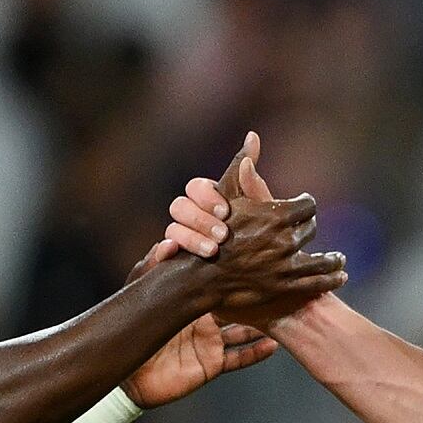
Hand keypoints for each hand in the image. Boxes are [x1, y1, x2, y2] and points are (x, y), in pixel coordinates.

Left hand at [123, 243, 276, 406]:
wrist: (127, 373)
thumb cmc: (131, 328)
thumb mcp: (143, 293)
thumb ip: (153, 267)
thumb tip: (168, 242)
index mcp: (190, 299)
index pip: (217, 281)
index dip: (232, 268)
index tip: (252, 252)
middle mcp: (204, 318)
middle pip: (237, 304)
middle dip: (255, 293)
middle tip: (278, 277)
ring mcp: (209, 342)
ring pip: (244, 331)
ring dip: (264, 323)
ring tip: (286, 309)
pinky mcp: (211, 364)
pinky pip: (239, 359)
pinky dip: (256, 353)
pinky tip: (274, 346)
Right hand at [166, 130, 273, 259]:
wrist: (261, 284)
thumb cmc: (264, 246)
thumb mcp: (264, 217)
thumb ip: (254, 185)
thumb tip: (252, 138)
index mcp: (211, 203)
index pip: (197, 188)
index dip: (207, 196)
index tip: (226, 210)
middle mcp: (193, 219)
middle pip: (180, 206)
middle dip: (200, 218)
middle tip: (223, 234)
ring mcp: (182, 241)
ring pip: (172, 229)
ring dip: (189, 237)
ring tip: (213, 252)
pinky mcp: (174, 263)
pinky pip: (158, 253)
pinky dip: (162, 251)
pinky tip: (174, 254)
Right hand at [166, 133, 340, 324]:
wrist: (200, 275)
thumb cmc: (209, 231)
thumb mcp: (224, 196)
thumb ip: (241, 167)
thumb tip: (253, 136)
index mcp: (276, 214)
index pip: (307, 206)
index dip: (306, 204)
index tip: (305, 204)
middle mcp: (285, 239)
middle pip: (310, 230)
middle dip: (310, 228)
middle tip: (312, 229)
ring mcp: (286, 265)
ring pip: (322, 260)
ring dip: (333, 259)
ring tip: (339, 259)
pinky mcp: (285, 288)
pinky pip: (317, 282)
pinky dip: (332, 278)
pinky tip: (340, 276)